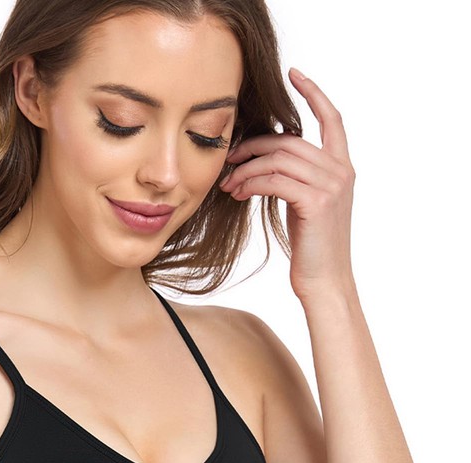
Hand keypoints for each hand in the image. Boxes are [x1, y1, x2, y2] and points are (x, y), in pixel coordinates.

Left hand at [218, 67, 355, 299]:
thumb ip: (293, 178)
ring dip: (246, 170)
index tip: (293, 75)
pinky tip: (237, 193)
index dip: (313, 94)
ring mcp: (331, 186)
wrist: (324, 281)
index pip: (332, 119)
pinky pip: (274, 181)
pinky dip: (250, 184)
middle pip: (289, 141)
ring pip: (278, 160)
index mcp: (342, 167)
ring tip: (228, 184)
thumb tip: (259, 163)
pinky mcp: (316, 202)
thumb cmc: (310, 247)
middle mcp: (341, 171)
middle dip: (253, 147)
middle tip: (228, 161)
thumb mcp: (304, 205)